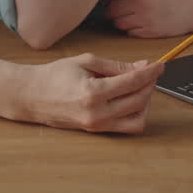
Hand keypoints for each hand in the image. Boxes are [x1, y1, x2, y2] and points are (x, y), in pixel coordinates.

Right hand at [16, 54, 164, 132]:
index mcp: (93, 92)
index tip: (160, 64)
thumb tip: (141, 67)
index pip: (132, 82)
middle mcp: (97, 112)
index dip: (150, 72)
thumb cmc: (55, 75)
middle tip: (149, 72)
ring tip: (139, 87)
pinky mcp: (97, 131)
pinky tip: (131, 99)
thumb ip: (115, 66)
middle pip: (139, 100)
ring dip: (145, 101)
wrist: (33, 96)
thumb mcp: (86, 62)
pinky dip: (135, 113)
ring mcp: (98, 125)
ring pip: (138, 118)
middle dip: (149, 84)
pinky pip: (126, 127)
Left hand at [105, 0, 192, 37]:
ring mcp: (145, 19)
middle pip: (112, 10)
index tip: (109, 1)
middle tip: (113, 11)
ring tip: (127, 17)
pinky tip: (138, 24)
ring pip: (119, 23)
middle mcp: (141, 2)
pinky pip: (130, 33)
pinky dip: (130, 29)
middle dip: (111, 11)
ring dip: (119, 21)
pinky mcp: (150, 32)